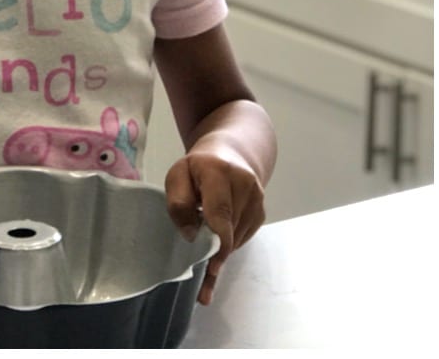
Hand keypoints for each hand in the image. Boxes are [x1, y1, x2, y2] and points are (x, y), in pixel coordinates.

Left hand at [164, 141, 265, 304]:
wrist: (232, 152)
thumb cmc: (197, 167)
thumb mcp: (177, 175)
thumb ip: (179, 203)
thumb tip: (190, 235)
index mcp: (219, 172)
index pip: (220, 211)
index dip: (216, 241)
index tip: (210, 266)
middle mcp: (245, 185)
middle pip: (229, 229)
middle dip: (214, 254)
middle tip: (201, 286)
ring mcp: (257, 200)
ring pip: (236, 238)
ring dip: (220, 253)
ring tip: (205, 269)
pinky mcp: (261, 213)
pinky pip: (242, 237)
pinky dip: (228, 245)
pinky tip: (216, 246)